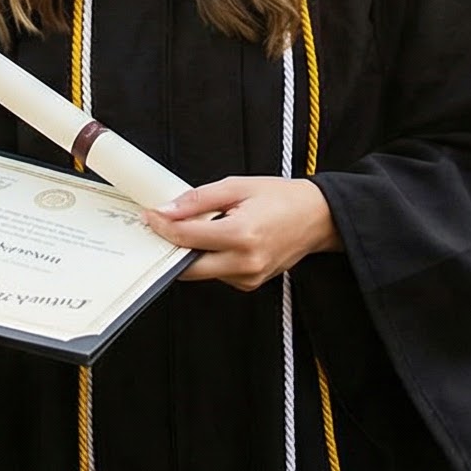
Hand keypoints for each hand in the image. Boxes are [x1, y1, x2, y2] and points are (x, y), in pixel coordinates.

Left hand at [147, 176, 340, 291]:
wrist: (318, 218)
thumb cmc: (283, 199)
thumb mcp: (238, 186)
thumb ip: (199, 199)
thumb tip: (168, 209)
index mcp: (241, 235)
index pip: (186, 237)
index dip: (162, 226)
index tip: (151, 216)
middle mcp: (245, 262)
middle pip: (187, 266)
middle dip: (172, 247)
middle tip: (165, 227)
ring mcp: (248, 277)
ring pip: (202, 272)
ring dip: (194, 252)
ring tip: (206, 227)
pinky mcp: (250, 283)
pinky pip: (218, 274)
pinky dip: (211, 258)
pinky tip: (224, 240)